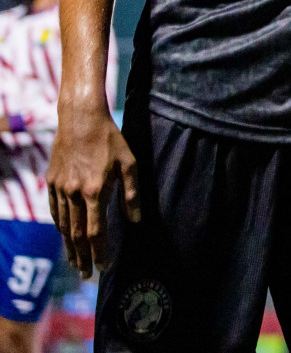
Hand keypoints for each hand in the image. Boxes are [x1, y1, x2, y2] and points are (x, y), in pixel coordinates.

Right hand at [46, 101, 139, 278]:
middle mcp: (75, 193)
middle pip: (76, 235)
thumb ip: (132, 194)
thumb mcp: (130, 163)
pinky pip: (54, 212)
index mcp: (96, 190)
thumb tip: (135, 221)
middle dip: (82, 258)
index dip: (100, 252)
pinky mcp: (51, 183)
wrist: (80, 119)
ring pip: (63, 227)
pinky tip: (64, 238)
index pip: (96, 231)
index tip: (105, 267)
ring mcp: (60, 189)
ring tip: (75, 263)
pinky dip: (59, 229)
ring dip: (68, 248)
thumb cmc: (110, 140)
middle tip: (87, 275)